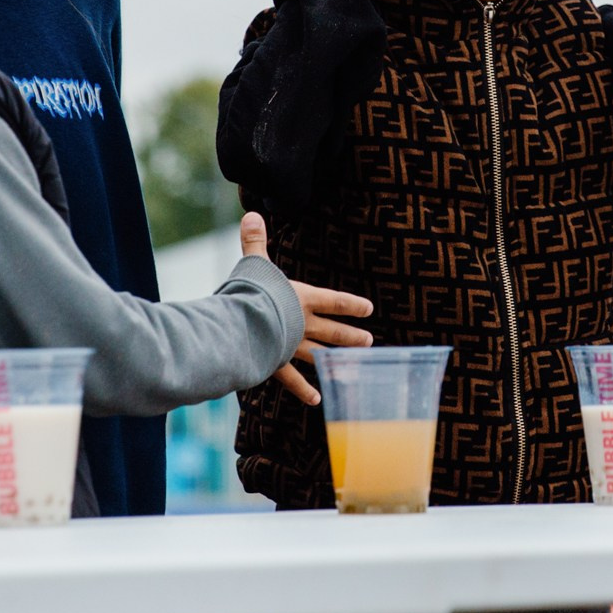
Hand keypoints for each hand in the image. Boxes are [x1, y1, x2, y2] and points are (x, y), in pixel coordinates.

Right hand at [240, 212, 374, 404]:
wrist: (243, 323)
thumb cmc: (251, 291)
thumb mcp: (255, 263)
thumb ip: (255, 241)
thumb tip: (252, 213)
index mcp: (303, 298)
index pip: (333, 300)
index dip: (351, 304)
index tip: (369, 309)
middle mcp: (303, 324)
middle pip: (333, 331)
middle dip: (350, 336)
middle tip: (368, 342)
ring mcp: (291, 346)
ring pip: (319, 355)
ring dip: (336, 361)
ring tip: (353, 369)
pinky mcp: (276, 363)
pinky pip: (293, 379)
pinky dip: (304, 389)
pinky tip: (317, 399)